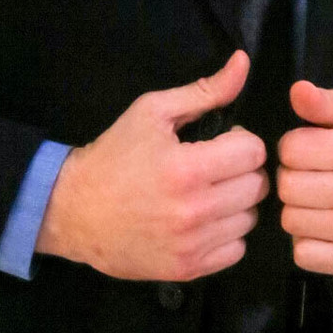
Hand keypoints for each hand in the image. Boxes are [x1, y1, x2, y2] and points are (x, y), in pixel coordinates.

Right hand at [35, 50, 269, 280]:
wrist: (74, 210)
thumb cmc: (115, 155)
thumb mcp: (152, 112)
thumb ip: (204, 91)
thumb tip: (243, 63)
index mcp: (187, 168)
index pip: (254, 152)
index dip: (240, 141)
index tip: (220, 142)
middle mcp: (195, 211)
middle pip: (258, 186)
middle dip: (241, 170)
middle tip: (215, 167)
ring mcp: (193, 245)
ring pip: (250, 219)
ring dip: (236, 203)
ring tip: (209, 194)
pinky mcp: (189, 270)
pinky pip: (237, 250)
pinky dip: (227, 234)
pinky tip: (204, 221)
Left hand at [277, 82, 332, 275]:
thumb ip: (323, 102)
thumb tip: (298, 91)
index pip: (292, 149)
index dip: (292, 148)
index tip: (308, 152)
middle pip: (288, 187)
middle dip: (292, 180)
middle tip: (311, 179)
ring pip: (291, 221)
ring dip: (296, 211)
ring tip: (317, 202)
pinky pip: (303, 254)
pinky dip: (306, 242)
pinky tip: (323, 228)